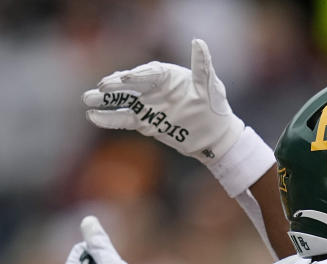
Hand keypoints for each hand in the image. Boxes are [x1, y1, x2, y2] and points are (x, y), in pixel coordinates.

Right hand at [82, 39, 242, 164]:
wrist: (215, 136)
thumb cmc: (215, 107)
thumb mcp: (211, 86)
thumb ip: (202, 66)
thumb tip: (198, 41)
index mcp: (168, 76)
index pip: (149, 73)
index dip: (138, 75)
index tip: (126, 78)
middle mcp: (154, 88)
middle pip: (130, 84)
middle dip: (115, 85)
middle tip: (101, 86)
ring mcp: (147, 104)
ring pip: (122, 101)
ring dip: (105, 100)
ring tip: (87, 99)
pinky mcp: (145, 122)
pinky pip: (124, 119)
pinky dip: (110, 118)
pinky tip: (93, 116)